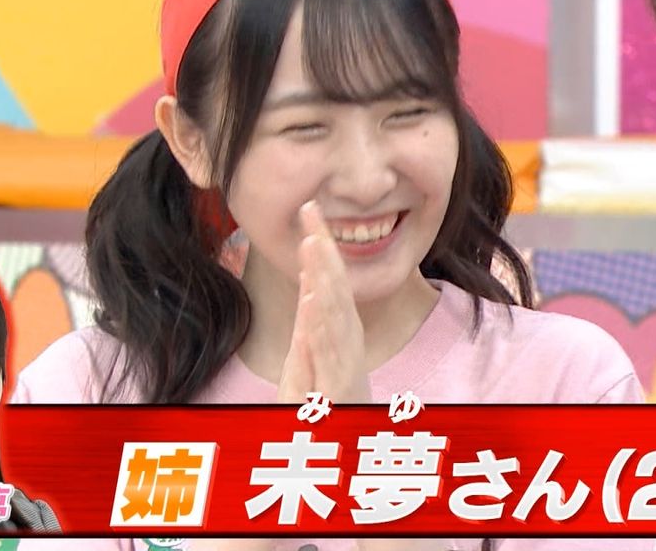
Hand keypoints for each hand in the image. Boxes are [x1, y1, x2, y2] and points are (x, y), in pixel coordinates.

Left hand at [277, 200, 371, 404]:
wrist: (336, 446)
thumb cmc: (326, 398)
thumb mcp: (312, 351)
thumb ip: (312, 316)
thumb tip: (311, 276)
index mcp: (340, 328)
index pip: (329, 278)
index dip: (320, 243)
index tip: (308, 208)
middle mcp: (347, 340)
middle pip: (336, 287)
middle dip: (324, 249)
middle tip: (312, 213)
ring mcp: (344, 362)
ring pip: (334, 313)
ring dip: (324, 278)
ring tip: (313, 246)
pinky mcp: (338, 388)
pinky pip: (328, 352)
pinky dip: (320, 326)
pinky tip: (312, 303)